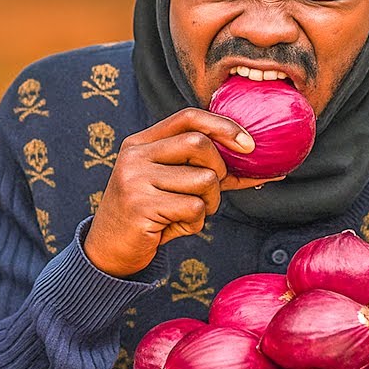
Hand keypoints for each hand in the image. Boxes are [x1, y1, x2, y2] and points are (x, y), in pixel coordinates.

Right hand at [83, 108, 278, 277]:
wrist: (108, 251)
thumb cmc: (149, 216)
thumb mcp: (172, 184)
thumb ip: (205, 169)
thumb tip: (259, 166)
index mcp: (140, 143)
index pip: (188, 117)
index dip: (223, 126)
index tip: (248, 145)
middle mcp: (134, 156)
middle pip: (199, 143)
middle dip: (218, 170)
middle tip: (211, 191)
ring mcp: (135, 179)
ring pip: (203, 179)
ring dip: (209, 203)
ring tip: (188, 214)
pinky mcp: (140, 206)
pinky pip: (194, 208)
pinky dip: (195, 223)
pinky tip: (175, 227)